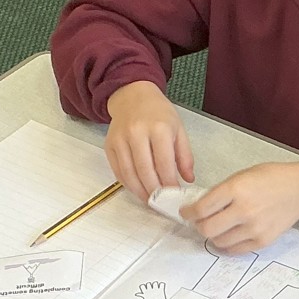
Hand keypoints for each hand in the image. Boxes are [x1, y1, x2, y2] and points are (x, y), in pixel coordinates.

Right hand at [104, 81, 192, 199]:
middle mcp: (137, 133)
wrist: (132, 95)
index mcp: (159, 128)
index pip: (164, 163)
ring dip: (139, 191)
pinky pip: (117, 170)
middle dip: (154, 191)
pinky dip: (127, 183)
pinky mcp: (110, 145)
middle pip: (145, 171)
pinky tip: (137, 189)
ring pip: (129, 173)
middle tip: (162, 203)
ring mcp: (121, 139)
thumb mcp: (179, 129)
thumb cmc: (158, 112)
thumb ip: (185, 155)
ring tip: (149, 200)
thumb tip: (188, 179)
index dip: (169, 183)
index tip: (175, 195)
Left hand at [185, 162, 298, 252]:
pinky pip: (235, 250)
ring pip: (218, 241)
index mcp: (236, 189)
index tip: (186, 212)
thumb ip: (222, 191)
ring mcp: (254, 228)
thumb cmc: (272, 178)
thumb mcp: (242, 175)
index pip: (201, 208)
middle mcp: (244, 210)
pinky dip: (228, 244)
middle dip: (199, 225)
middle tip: (201, 221)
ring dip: (213, 235)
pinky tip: (230, 234)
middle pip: (207, 229)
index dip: (188, 212)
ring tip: (218, 227)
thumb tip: (201, 207)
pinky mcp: (262, 241)